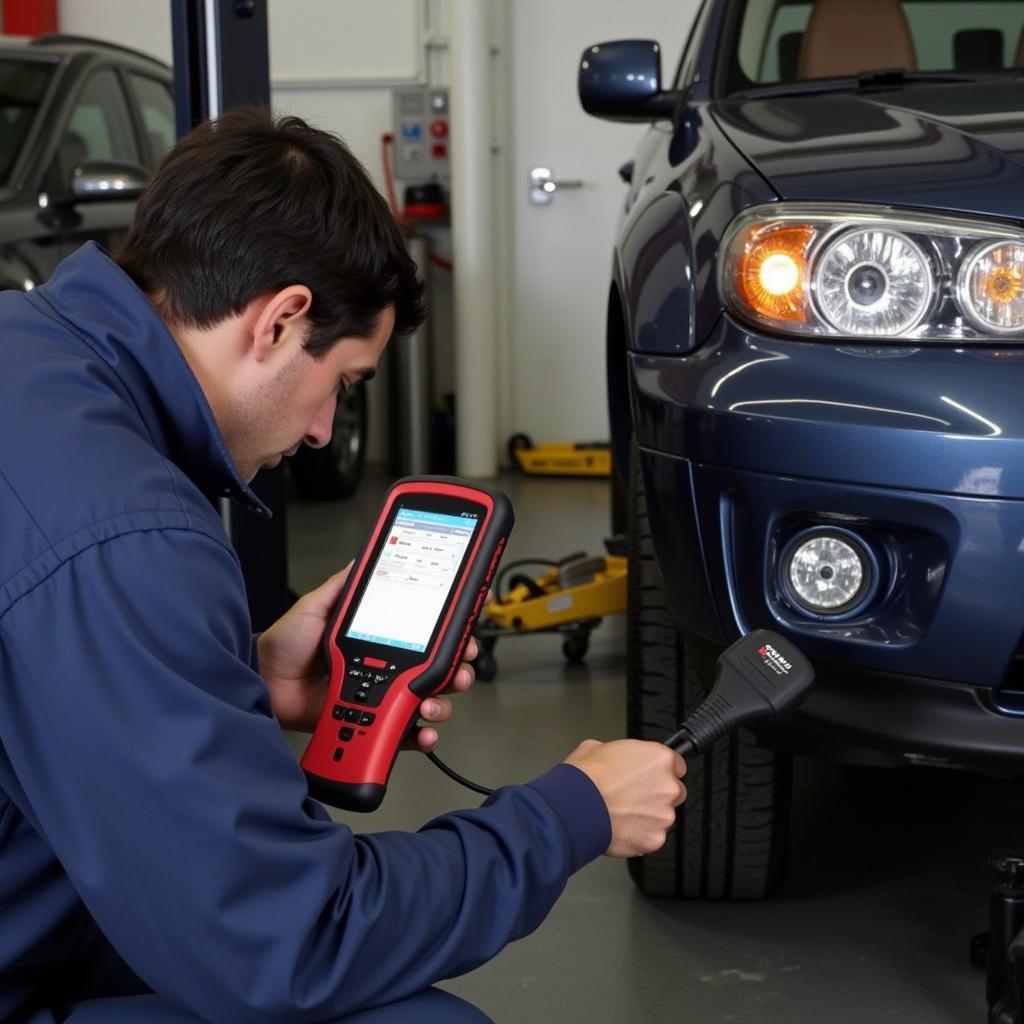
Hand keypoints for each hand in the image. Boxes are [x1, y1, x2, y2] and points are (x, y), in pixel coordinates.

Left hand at [258, 565, 478, 741]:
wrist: (264, 686)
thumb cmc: (284, 648)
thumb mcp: (315, 608)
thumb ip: (342, 587)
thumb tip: (364, 559)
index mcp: (377, 636)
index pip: (423, 633)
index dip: (448, 634)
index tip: (463, 631)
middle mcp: (384, 665)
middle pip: (435, 670)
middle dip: (456, 670)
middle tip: (459, 670)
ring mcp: (380, 695)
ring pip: (427, 700)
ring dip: (441, 702)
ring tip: (434, 702)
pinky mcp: (371, 723)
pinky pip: (404, 731)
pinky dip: (420, 734)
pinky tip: (424, 730)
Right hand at [564, 739, 686, 857]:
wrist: (574, 808)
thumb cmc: (584, 778)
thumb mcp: (599, 747)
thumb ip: (621, 753)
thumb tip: (616, 759)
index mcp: (659, 758)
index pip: (677, 764)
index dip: (661, 771)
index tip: (651, 776)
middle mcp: (667, 786)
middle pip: (675, 791)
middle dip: (658, 794)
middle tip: (634, 795)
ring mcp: (663, 814)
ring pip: (664, 816)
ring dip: (649, 815)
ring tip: (623, 812)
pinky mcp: (655, 839)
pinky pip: (653, 836)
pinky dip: (640, 834)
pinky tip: (622, 827)